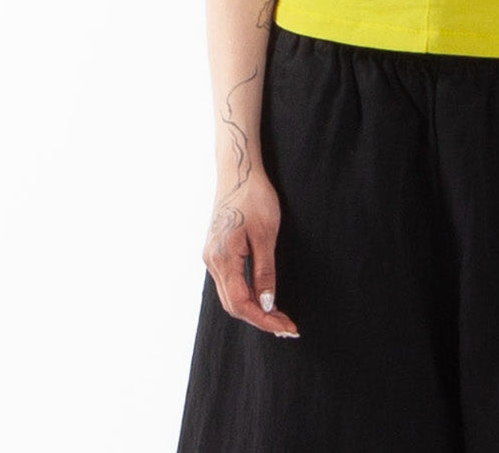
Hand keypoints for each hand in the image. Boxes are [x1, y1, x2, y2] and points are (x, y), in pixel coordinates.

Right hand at [203, 170, 299, 336]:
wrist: (238, 171)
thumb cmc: (254, 197)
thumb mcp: (265, 234)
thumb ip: (264, 271)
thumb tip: (266, 305)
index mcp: (223, 258)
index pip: (241, 303)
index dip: (264, 320)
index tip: (287, 328)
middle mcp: (212, 261)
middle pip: (233, 304)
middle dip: (260, 319)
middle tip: (287, 327)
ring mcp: (211, 256)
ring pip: (229, 296)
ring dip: (252, 309)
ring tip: (278, 318)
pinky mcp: (215, 251)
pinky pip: (228, 282)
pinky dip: (244, 295)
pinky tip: (261, 298)